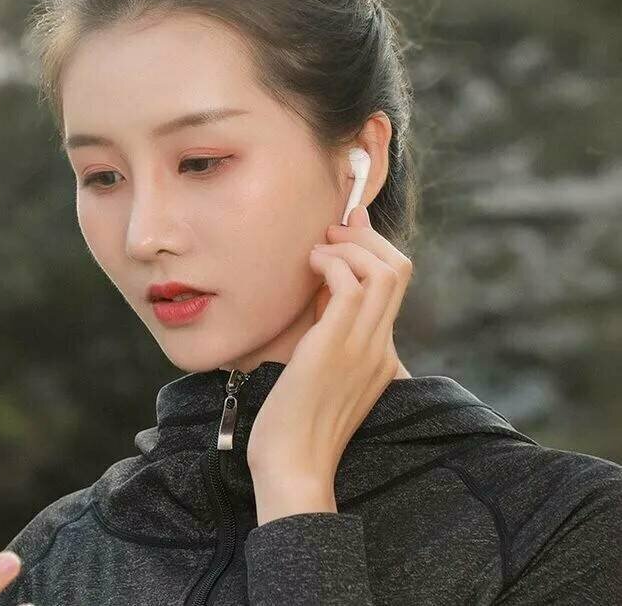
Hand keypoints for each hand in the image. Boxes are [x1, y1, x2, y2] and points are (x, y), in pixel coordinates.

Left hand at [246, 204, 412, 488]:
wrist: (293, 465)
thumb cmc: (295, 420)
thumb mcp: (318, 368)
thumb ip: (327, 331)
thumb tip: (319, 292)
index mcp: (380, 351)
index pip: (396, 283)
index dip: (374, 246)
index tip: (347, 227)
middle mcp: (380, 345)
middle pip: (399, 268)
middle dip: (366, 238)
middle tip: (331, 236)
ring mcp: (364, 345)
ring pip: (384, 271)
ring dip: (349, 248)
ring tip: (318, 252)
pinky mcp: (338, 346)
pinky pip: (352, 285)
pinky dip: (331, 263)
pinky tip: (308, 268)